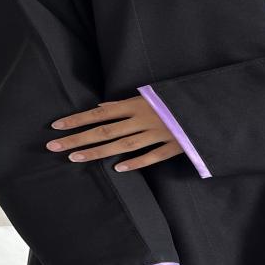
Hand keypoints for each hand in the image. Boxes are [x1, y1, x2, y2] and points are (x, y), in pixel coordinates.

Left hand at [46, 96, 182, 171]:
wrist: (210, 104)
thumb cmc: (176, 98)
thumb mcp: (151, 95)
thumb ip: (126, 103)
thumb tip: (102, 107)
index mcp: (137, 103)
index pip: (100, 113)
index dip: (78, 119)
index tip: (56, 126)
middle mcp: (143, 118)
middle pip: (104, 130)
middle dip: (78, 138)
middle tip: (54, 146)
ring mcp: (158, 132)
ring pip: (123, 145)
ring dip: (98, 152)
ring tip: (75, 158)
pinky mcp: (174, 145)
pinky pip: (152, 156)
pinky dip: (136, 162)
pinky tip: (118, 169)